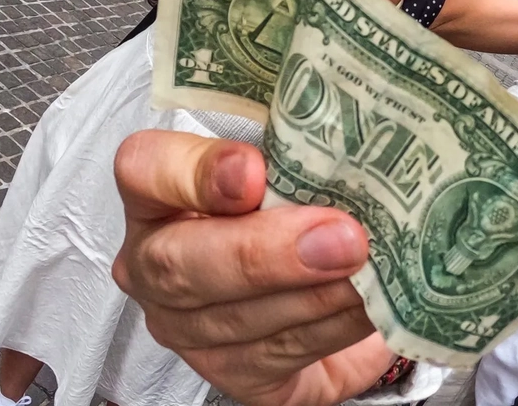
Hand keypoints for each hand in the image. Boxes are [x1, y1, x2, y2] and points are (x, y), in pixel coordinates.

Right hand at [112, 131, 390, 405]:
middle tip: (342, 239)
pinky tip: (370, 305)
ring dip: (317, 294)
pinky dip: (333, 327)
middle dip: (267, 252)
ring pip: (239, 318)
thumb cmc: (300, 206)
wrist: (321, 289)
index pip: (146, 168)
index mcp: (161, 193)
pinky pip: (279, 355)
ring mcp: (186, 327)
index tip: (253, 170)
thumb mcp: (292, 164)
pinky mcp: (231, 374)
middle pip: (182, 262)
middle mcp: (157, 263)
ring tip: (370, 270)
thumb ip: (301, 154)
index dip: (195, 172)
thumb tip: (354, 143)